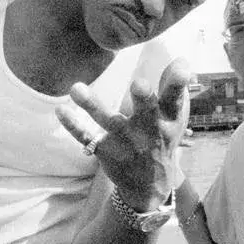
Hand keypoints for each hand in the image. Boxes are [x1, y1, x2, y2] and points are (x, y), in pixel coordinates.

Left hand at [58, 58, 189, 210]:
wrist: (151, 184)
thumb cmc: (163, 139)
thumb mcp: (175, 118)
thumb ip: (174, 89)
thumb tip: (181, 59)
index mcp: (168, 120)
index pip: (175, 100)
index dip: (178, 84)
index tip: (182, 69)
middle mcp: (149, 131)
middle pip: (147, 112)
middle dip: (144, 98)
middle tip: (139, 83)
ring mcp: (126, 142)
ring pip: (109, 121)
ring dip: (92, 105)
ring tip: (76, 88)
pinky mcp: (106, 151)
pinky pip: (87, 138)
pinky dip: (73, 126)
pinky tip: (61, 110)